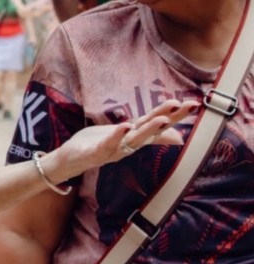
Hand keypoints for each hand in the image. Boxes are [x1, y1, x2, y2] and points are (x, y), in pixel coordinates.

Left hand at [50, 99, 198, 180]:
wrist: (69, 160)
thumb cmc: (98, 145)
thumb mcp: (125, 136)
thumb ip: (148, 133)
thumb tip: (179, 136)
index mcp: (133, 137)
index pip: (158, 123)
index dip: (175, 114)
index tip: (194, 103)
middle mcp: (127, 145)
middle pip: (151, 130)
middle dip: (169, 118)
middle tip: (186, 106)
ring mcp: (112, 150)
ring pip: (134, 140)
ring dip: (148, 130)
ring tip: (162, 119)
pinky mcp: (94, 153)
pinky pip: (107, 145)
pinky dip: (116, 137)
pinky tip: (125, 126)